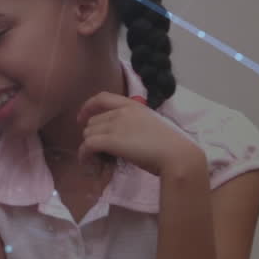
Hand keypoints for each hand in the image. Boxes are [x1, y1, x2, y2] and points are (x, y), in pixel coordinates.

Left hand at [77, 92, 205, 177]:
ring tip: (95, 157)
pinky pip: (88, 145)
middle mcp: (122, 112)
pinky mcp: (111, 140)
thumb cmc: (169, 144)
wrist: (177, 156)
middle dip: (92, 135)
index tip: (82, 118)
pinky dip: (84, 154)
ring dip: (89, 145)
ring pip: (88, 133)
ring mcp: (116, 125)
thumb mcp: (150, 124)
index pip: (102, 98)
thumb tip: (120, 134)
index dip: (88, 107)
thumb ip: (133, 123)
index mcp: (133, 105)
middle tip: (98, 149)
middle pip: (93, 121)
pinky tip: (86, 161)